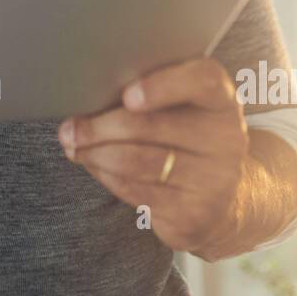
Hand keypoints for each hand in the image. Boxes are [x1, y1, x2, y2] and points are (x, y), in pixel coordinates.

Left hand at [57, 57, 248, 254]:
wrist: (221, 201)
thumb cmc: (186, 139)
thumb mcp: (184, 109)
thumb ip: (150, 94)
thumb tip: (88, 95)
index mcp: (223, 101)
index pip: (204, 80)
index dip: (163, 85)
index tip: (127, 96)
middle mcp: (227, 139)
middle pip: (152, 126)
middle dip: (100, 127)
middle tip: (69, 129)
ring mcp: (214, 181)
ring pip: (136, 161)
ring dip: (95, 154)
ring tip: (74, 147)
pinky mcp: (193, 215)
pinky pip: (134, 191)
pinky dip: (105, 176)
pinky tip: (94, 166)